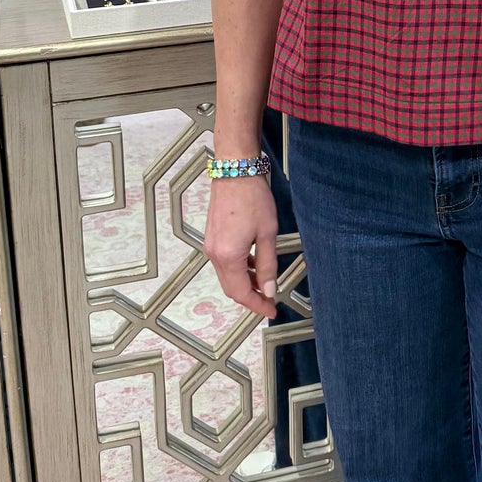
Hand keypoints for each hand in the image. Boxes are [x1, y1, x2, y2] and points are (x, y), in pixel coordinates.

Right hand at [203, 178, 278, 317]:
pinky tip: (254, 264)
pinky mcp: (212, 238)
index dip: (257, 305)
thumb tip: (268, 289)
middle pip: (231, 288)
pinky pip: (224, 263)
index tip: (271, 310)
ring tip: (264, 283)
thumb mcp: (267, 234)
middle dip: (250, 297)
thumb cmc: (253, 198)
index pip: (241, 292)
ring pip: (227, 276)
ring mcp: (211, 246)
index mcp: (228, 256)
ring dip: (244, 283)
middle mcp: (214, 254)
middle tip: (269, 301)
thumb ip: (267, 265)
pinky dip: (238, 270)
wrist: (235, 172)